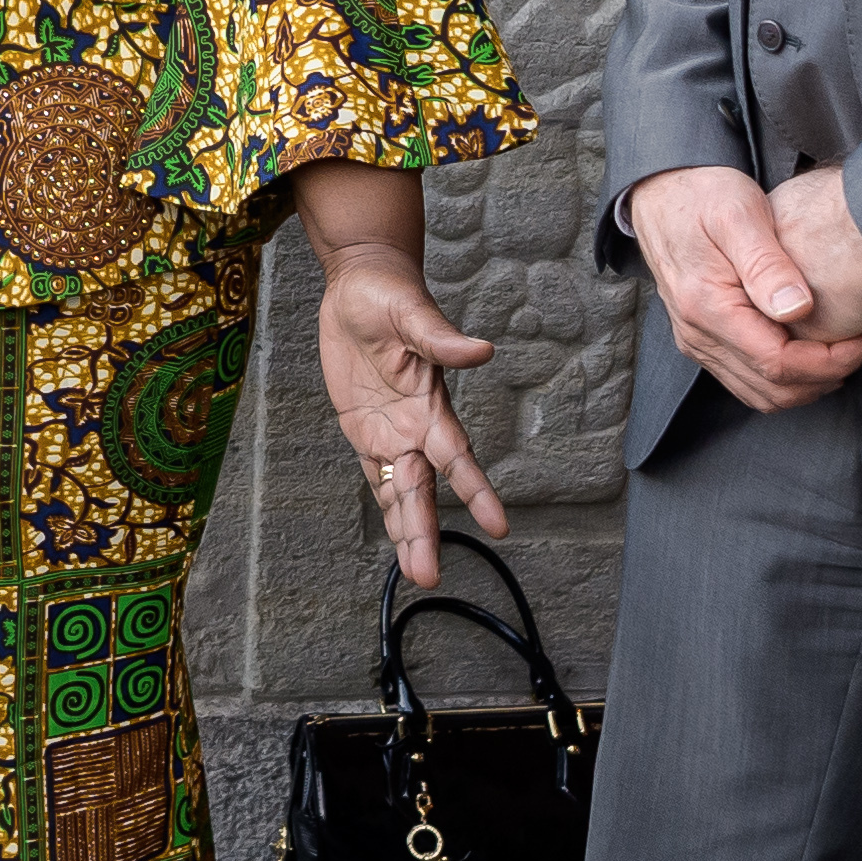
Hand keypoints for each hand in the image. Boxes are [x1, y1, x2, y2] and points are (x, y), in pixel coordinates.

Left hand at [313, 236, 509, 589]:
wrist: (362, 285)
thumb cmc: (391, 295)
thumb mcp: (412, 313)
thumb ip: (442, 338)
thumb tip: (483, 350)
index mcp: (431, 403)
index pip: (457, 455)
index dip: (476, 490)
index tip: (499, 526)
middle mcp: (416, 426)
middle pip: (423, 488)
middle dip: (425, 531)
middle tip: (430, 575)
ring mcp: (390, 432)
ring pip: (401, 492)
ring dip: (408, 531)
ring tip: (420, 573)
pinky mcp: (364, 430)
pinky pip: (376, 476)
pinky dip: (387, 505)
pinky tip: (398, 538)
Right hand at [622, 165, 861, 414]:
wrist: (659, 195)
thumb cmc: (702, 195)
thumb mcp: (739, 214)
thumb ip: (766, 263)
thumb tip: (799, 309)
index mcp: (707, 306)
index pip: (778, 363)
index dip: (830, 362)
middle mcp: (697, 335)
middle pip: (772, 389)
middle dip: (827, 377)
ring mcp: (697, 342)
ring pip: (761, 395)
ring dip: (808, 384)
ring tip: (845, 353)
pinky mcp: (701, 341)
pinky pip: (747, 381)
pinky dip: (785, 380)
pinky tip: (812, 353)